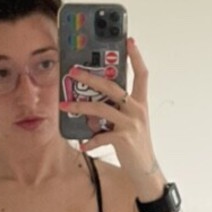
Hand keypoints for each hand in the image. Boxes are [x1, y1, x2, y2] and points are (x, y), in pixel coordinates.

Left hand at [61, 39, 158, 178]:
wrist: (146, 171)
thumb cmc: (135, 145)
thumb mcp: (129, 123)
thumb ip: (115, 111)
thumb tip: (91, 103)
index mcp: (140, 103)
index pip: (142, 74)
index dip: (136, 57)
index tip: (129, 41)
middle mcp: (137, 110)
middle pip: (112, 87)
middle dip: (91, 77)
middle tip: (73, 72)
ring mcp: (131, 123)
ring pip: (101, 108)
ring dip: (80, 107)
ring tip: (65, 106)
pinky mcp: (124, 139)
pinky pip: (101, 136)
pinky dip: (90, 141)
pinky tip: (82, 144)